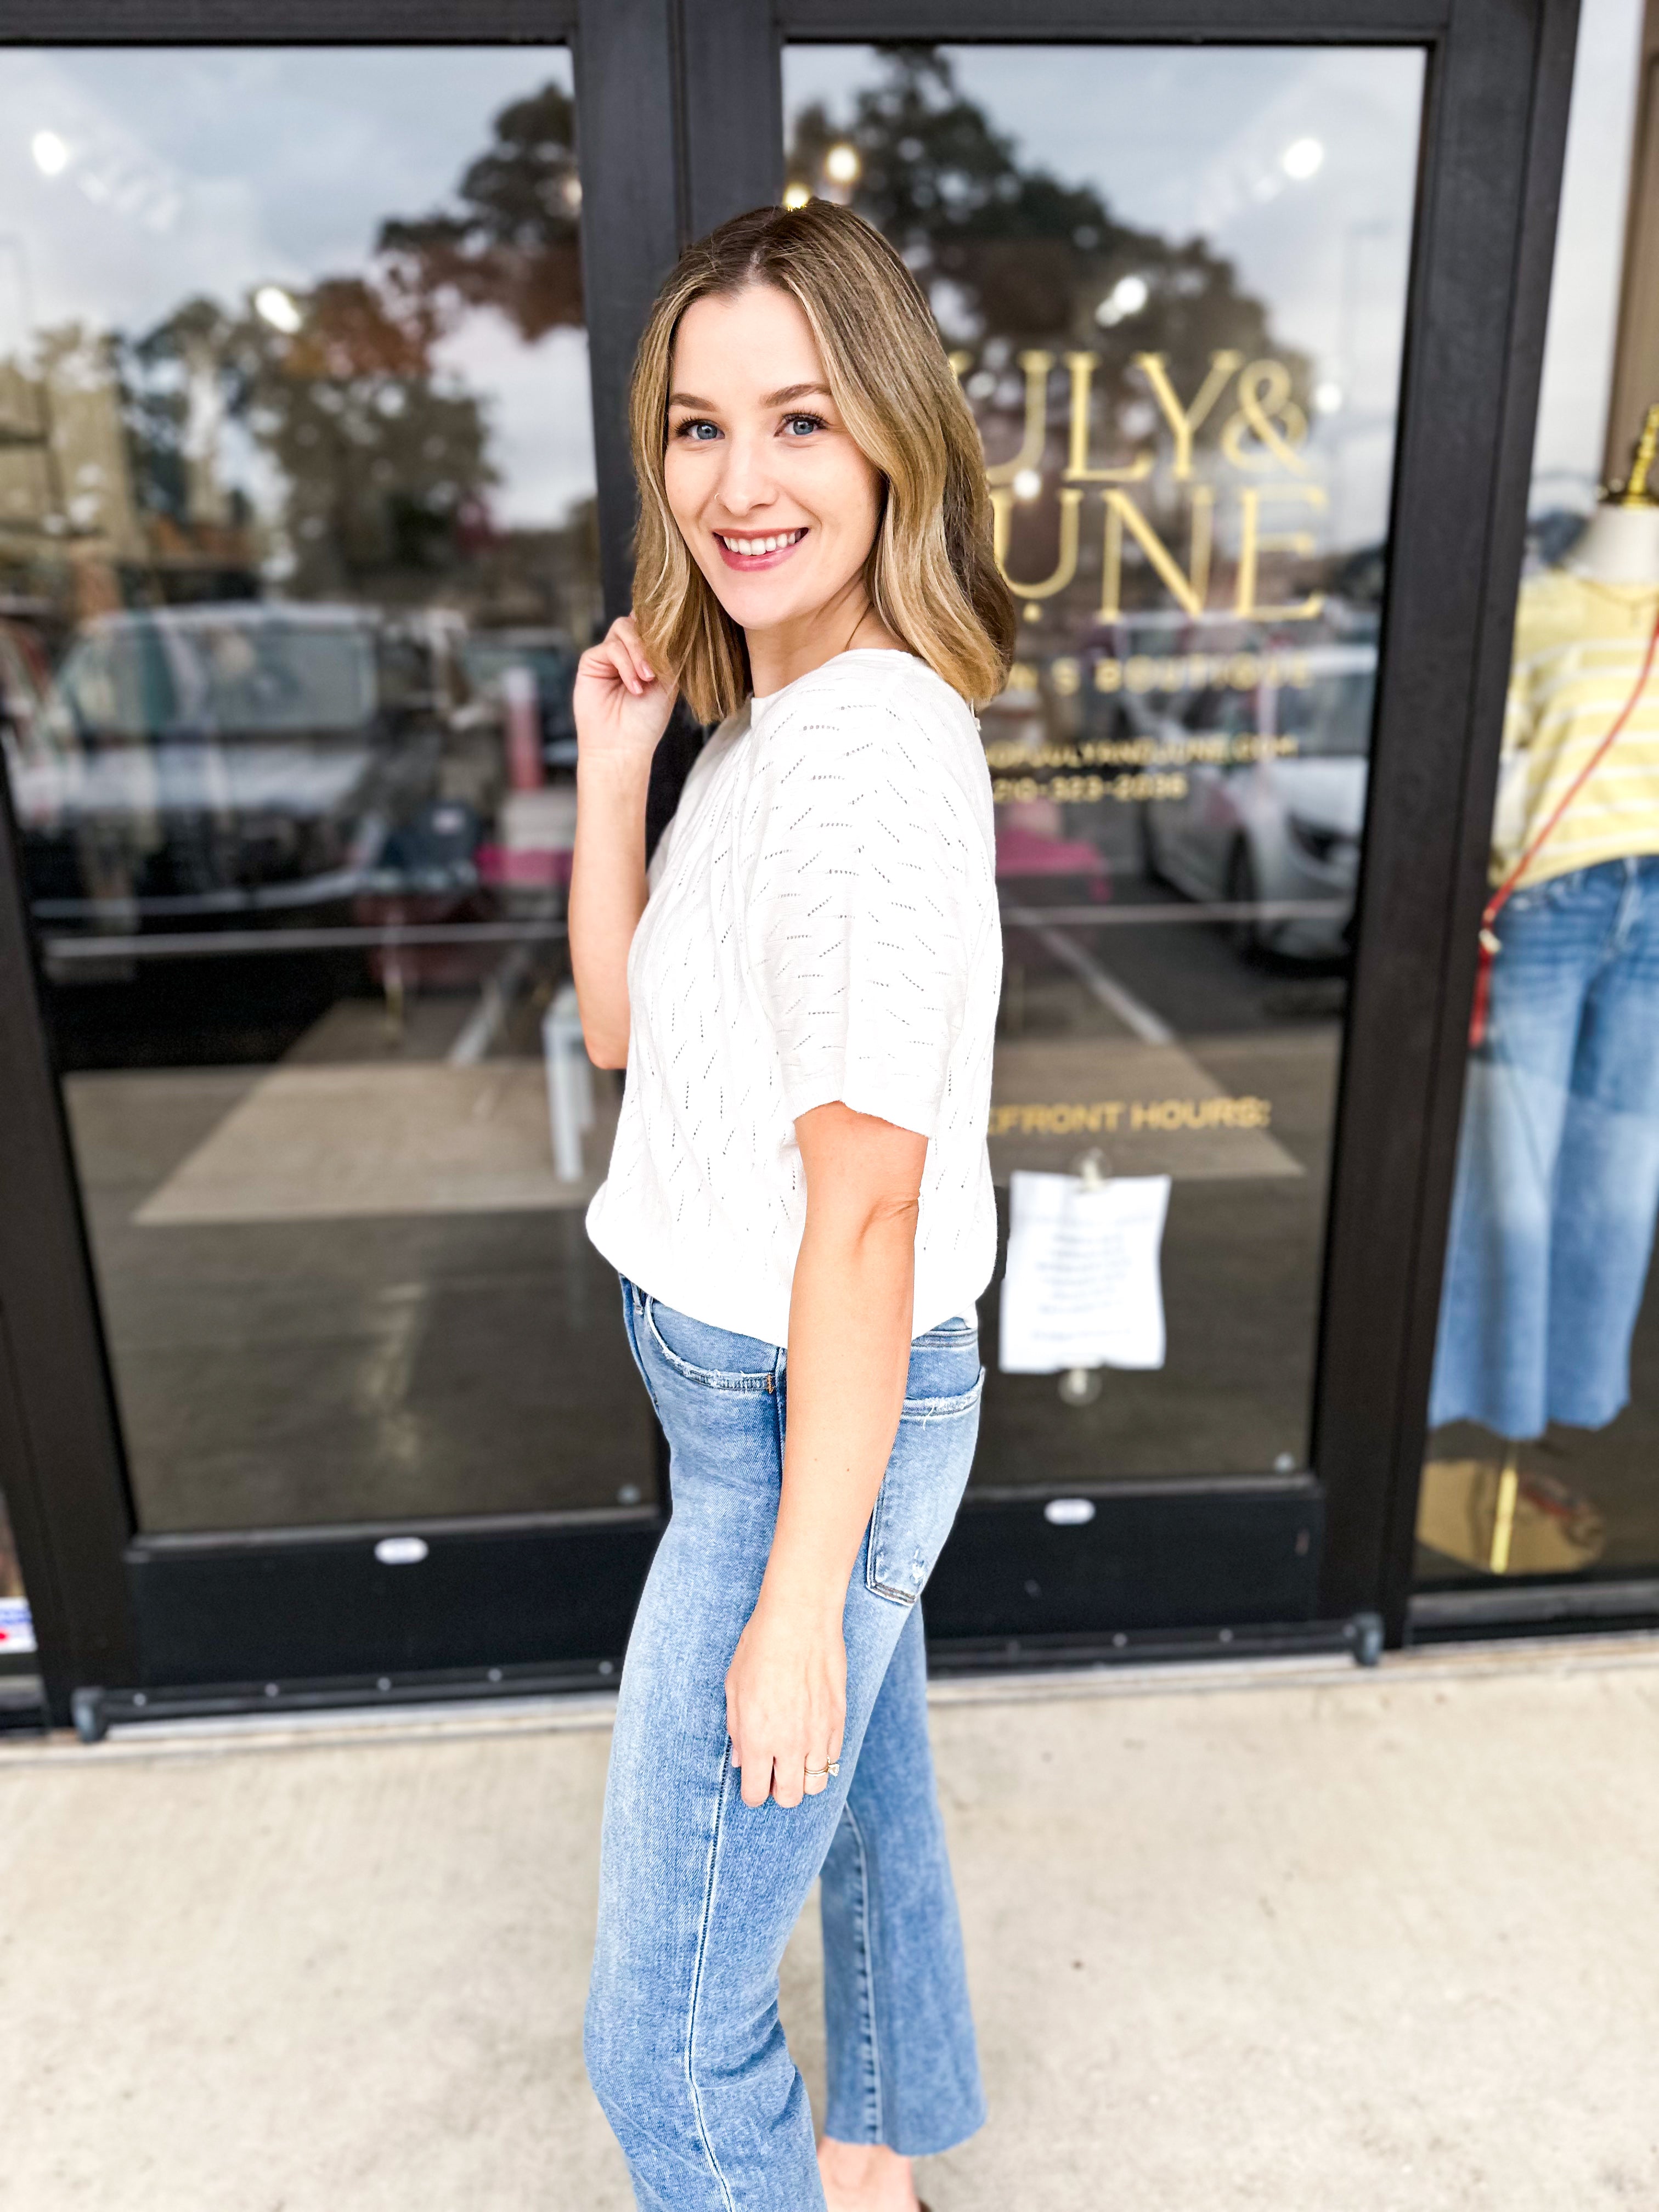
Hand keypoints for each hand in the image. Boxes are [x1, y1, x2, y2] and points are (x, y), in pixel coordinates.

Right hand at [573, 615, 676, 770]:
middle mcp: (627, 651)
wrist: (624, 746)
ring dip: (639, 653)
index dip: (661, 622)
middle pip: (637, 619)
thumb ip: (667, 652)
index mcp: (647, 654)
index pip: (652, 624)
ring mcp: (609, 655)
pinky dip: (626, 665)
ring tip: (646, 679)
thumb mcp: (668, 681)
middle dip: (650, 641)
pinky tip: (634, 687)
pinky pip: (611, 647)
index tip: (674, 629)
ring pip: (624, 627)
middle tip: (656, 672)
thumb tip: (669, 622)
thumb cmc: (647, 719)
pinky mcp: (591, 661)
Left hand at [725, 1588, 846, 1809]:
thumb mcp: (733, 1687)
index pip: (756, 1794)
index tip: (752, 1780)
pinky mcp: (839, 1719)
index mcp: (758, 1739)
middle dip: (779, 1791)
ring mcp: (818, 1733)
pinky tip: (811, 1737)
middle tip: (773, 1771)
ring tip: (794, 1756)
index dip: (752, 1792)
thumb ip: (736, 1730)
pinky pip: (833, 1757)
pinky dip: (822, 1756)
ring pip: (816, 1784)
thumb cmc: (760, 1647)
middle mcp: (790, 1744)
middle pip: (790, 1798)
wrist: (800, 1619)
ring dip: (803, 1777)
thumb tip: (741, 1759)